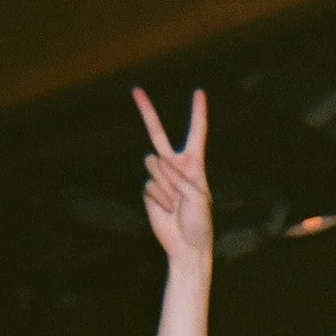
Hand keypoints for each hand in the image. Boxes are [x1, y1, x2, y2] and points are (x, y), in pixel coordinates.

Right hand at [132, 87, 211, 263]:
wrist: (186, 245)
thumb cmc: (200, 223)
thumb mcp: (199, 198)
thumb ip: (181, 178)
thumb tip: (157, 163)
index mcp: (194, 164)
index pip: (196, 133)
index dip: (198, 114)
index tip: (199, 93)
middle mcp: (176, 166)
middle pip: (157, 134)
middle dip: (147, 112)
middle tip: (136, 90)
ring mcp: (160, 177)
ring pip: (152, 164)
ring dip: (165, 184)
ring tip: (176, 203)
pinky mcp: (149, 191)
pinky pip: (149, 185)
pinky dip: (159, 199)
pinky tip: (168, 210)